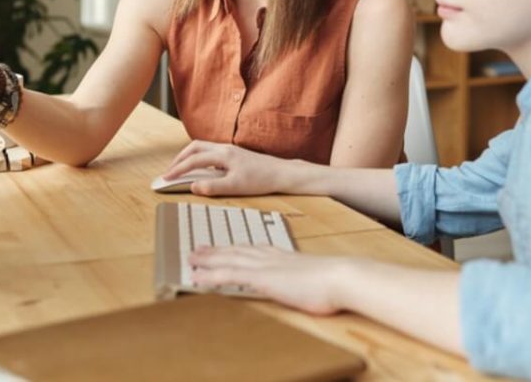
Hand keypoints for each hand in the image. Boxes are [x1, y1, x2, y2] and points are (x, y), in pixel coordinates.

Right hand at [163, 141, 295, 195]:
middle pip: (194, 147)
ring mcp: (230, 149)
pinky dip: (199, 157)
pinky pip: (210, 151)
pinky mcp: (234, 154)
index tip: (166, 178)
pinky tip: (201, 169)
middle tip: (170, 172)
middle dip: (179, 159)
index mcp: (223, 155)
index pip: (193, 160)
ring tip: (181, 169)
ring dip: (189, 157)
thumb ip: (212, 187)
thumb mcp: (235, 187)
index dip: (177, 169)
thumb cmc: (261, 180)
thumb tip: (193, 186)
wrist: (281, 173)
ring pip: (202, 147)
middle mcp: (225, 148)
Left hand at [190, 246, 352, 314]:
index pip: (253, 249)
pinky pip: (229, 276)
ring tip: (191, 259)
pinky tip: (198, 277)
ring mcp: (265, 266)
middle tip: (198, 249)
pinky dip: (211, 275)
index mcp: (283, 256)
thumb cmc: (334, 282)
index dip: (236, 248)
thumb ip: (305, 278)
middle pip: (236, 251)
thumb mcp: (316, 277)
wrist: (340, 277)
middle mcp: (270, 257)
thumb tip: (307, 284)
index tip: (224, 247)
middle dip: (216, 250)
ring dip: (208, 259)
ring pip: (228, 260)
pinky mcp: (262, 278)